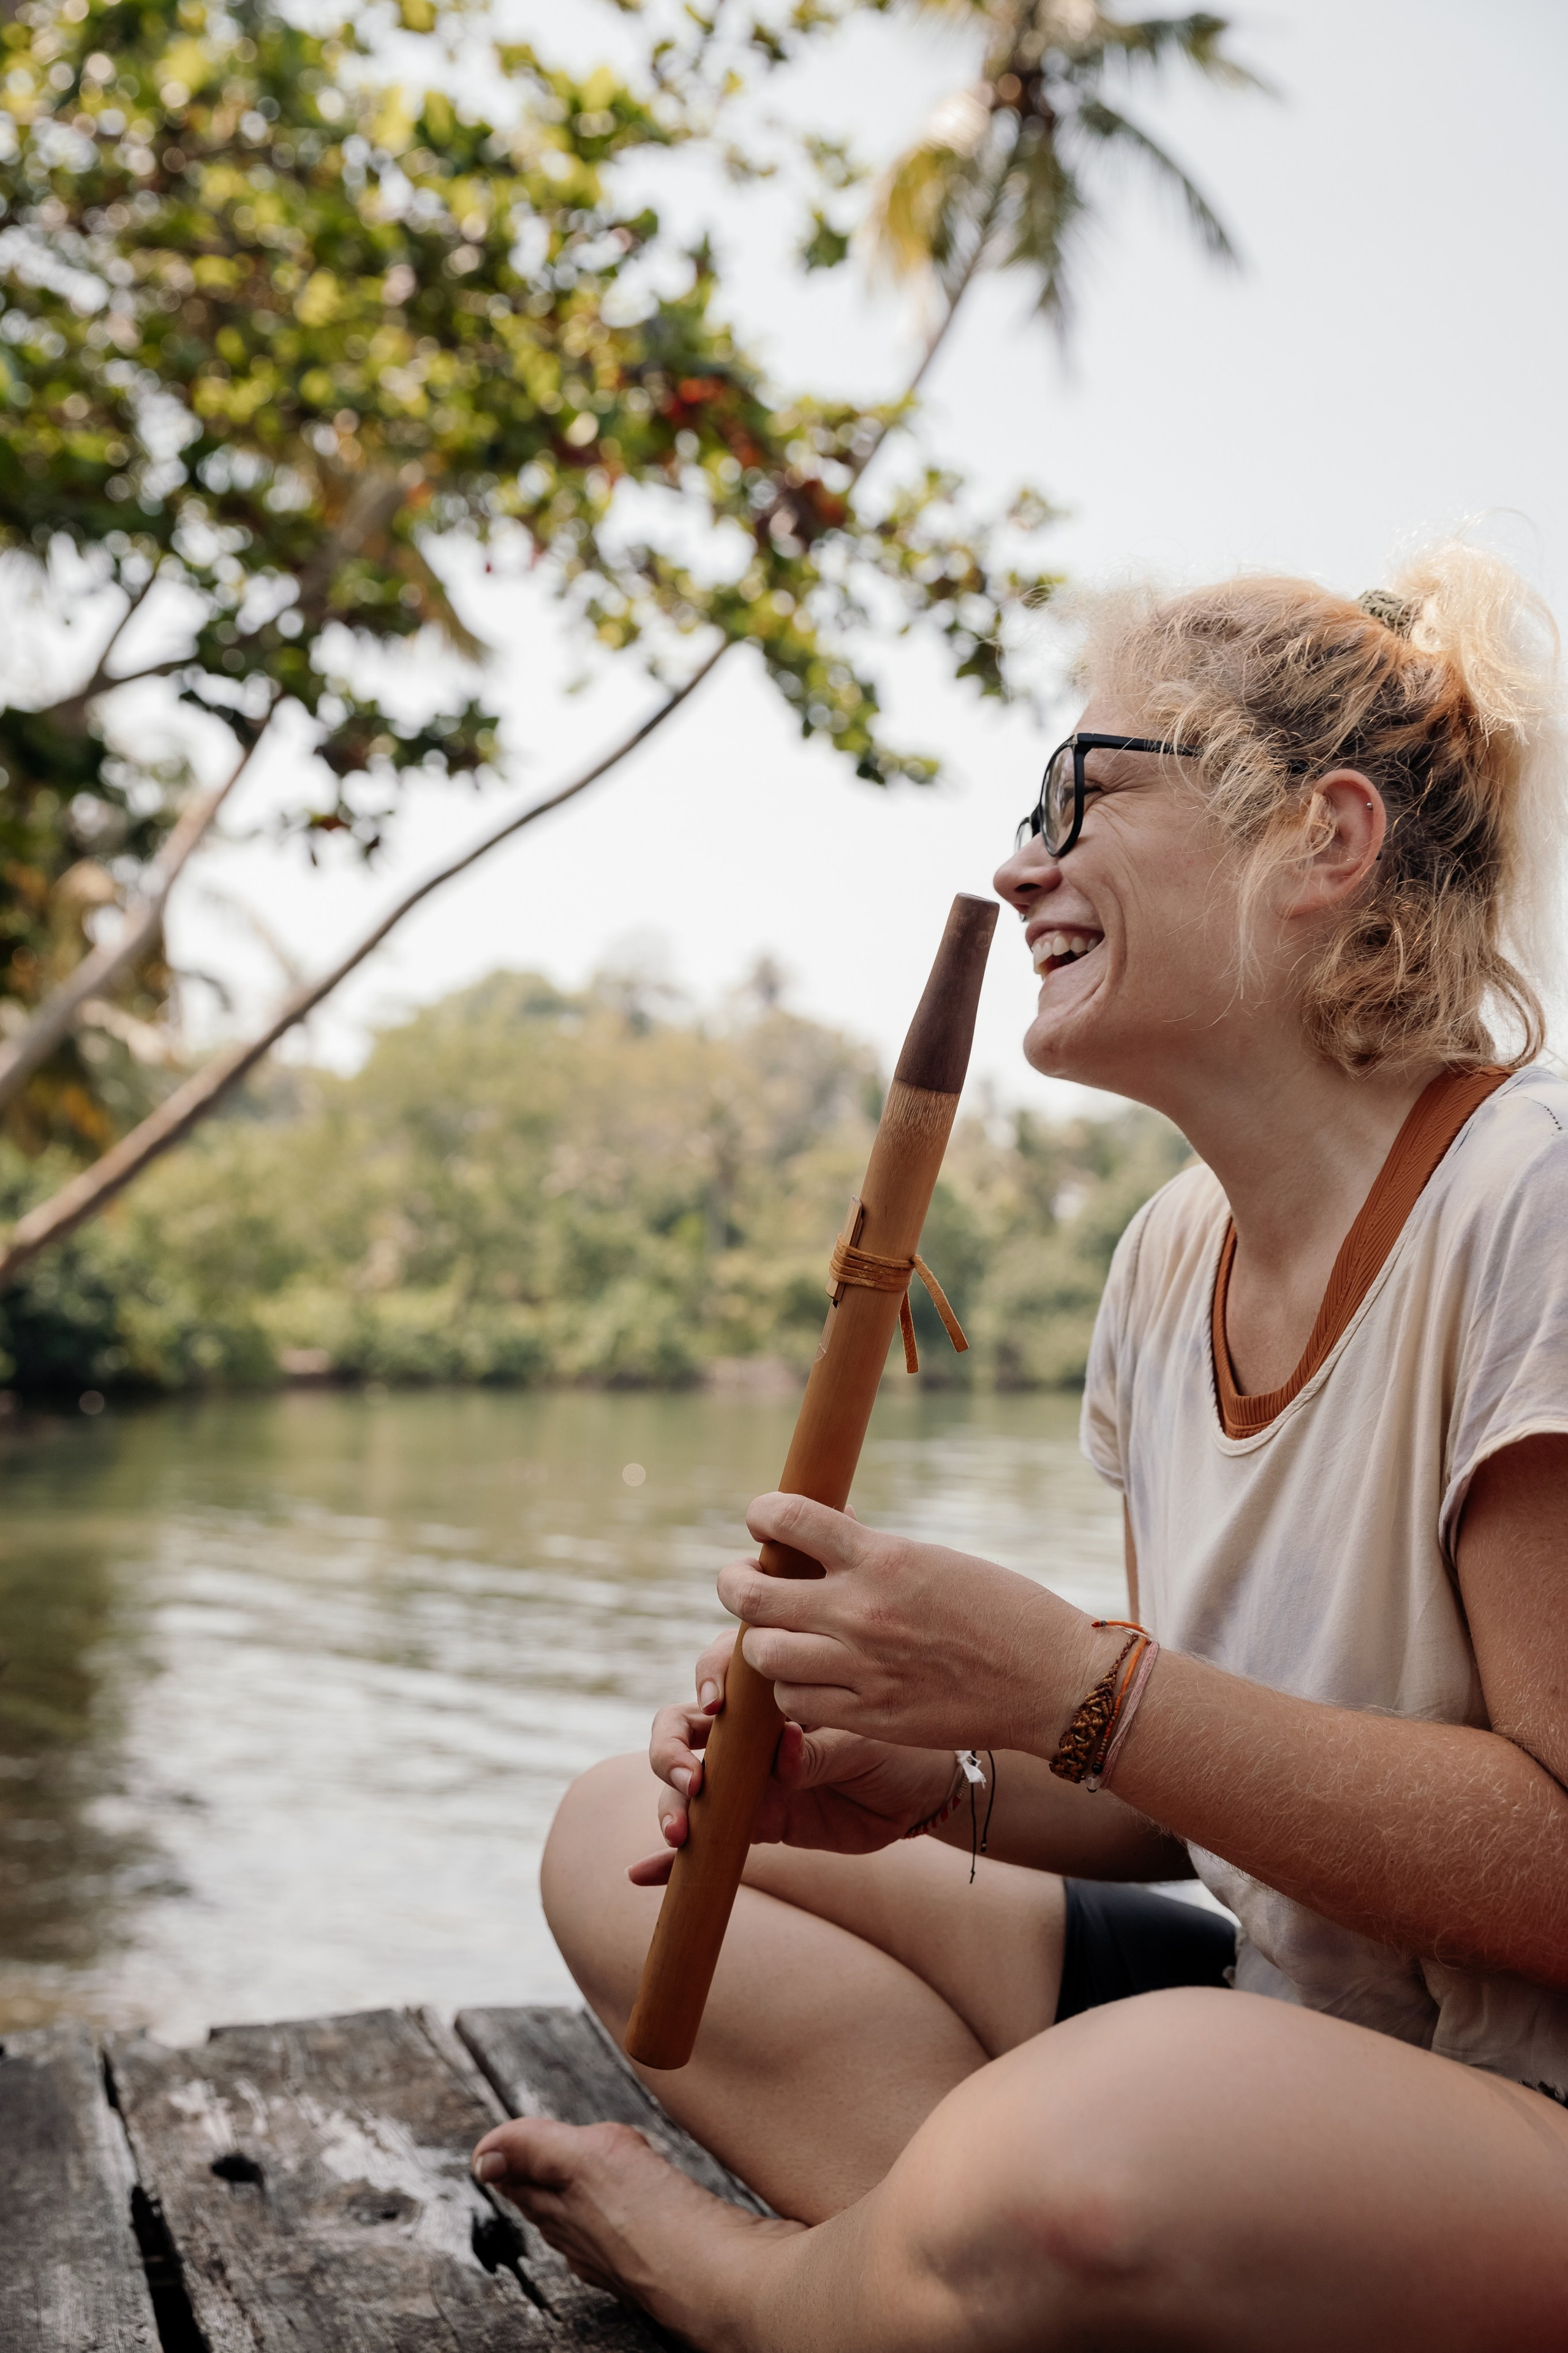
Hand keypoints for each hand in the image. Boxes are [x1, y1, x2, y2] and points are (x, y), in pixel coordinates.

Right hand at [628, 1626, 958, 1885]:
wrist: (920, 1796)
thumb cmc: (898, 1747)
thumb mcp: (866, 1744)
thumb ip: (821, 1749)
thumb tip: (783, 1751)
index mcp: (773, 1691)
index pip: (721, 1670)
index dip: (707, 1680)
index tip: (717, 1705)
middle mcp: (747, 1730)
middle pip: (680, 1727)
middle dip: (670, 1752)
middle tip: (693, 1783)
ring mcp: (744, 1778)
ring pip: (684, 1783)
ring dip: (668, 1805)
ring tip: (679, 1835)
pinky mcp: (753, 1822)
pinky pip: (705, 1840)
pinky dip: (669, 1860)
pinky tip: (642, 1874)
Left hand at [716, 1491, 1102, 1753]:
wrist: (1051, 1680)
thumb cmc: (1000, 1609)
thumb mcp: (933, 1560)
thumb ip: (870, 1547)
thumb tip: (825, 1519)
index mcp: (882, 1558)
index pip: (788, 1518)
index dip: (762, 1514)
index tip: (764, 1522)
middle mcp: (862, 1611)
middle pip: (751, 1594)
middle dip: (735, 1584)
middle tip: (745, 1582)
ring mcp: (862, 1669)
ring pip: (761, 1654)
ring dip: (759, 1642)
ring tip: (774, 1635)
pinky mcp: (870, 1717)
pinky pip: (794, 1704)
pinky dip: (789, 1690)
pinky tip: (806, 1679)